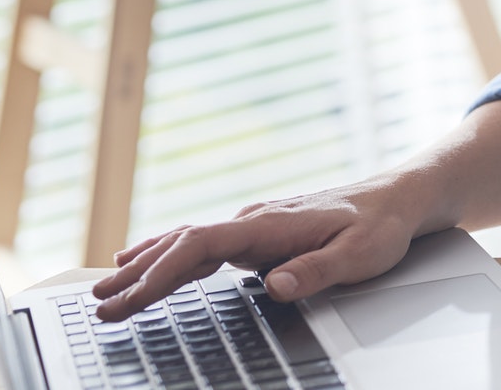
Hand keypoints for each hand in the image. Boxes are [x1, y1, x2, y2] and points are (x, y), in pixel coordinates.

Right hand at [90, 179, 421, 321]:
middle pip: (182, 244)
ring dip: (146, 264)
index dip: (161, 271)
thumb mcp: (360, 253)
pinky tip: (147, 262)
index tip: (130, 295)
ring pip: (187, 242)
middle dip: (138, 274)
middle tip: (99, 304)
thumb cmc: (382, 225)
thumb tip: (273, 286)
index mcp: (270, 224)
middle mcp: (254, 220)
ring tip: (106, 288)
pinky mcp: (260, 232)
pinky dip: (169, 255)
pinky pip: (203, 245)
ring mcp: (255, 224)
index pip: (200, 245)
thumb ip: (316, 270)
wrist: (400, 196)